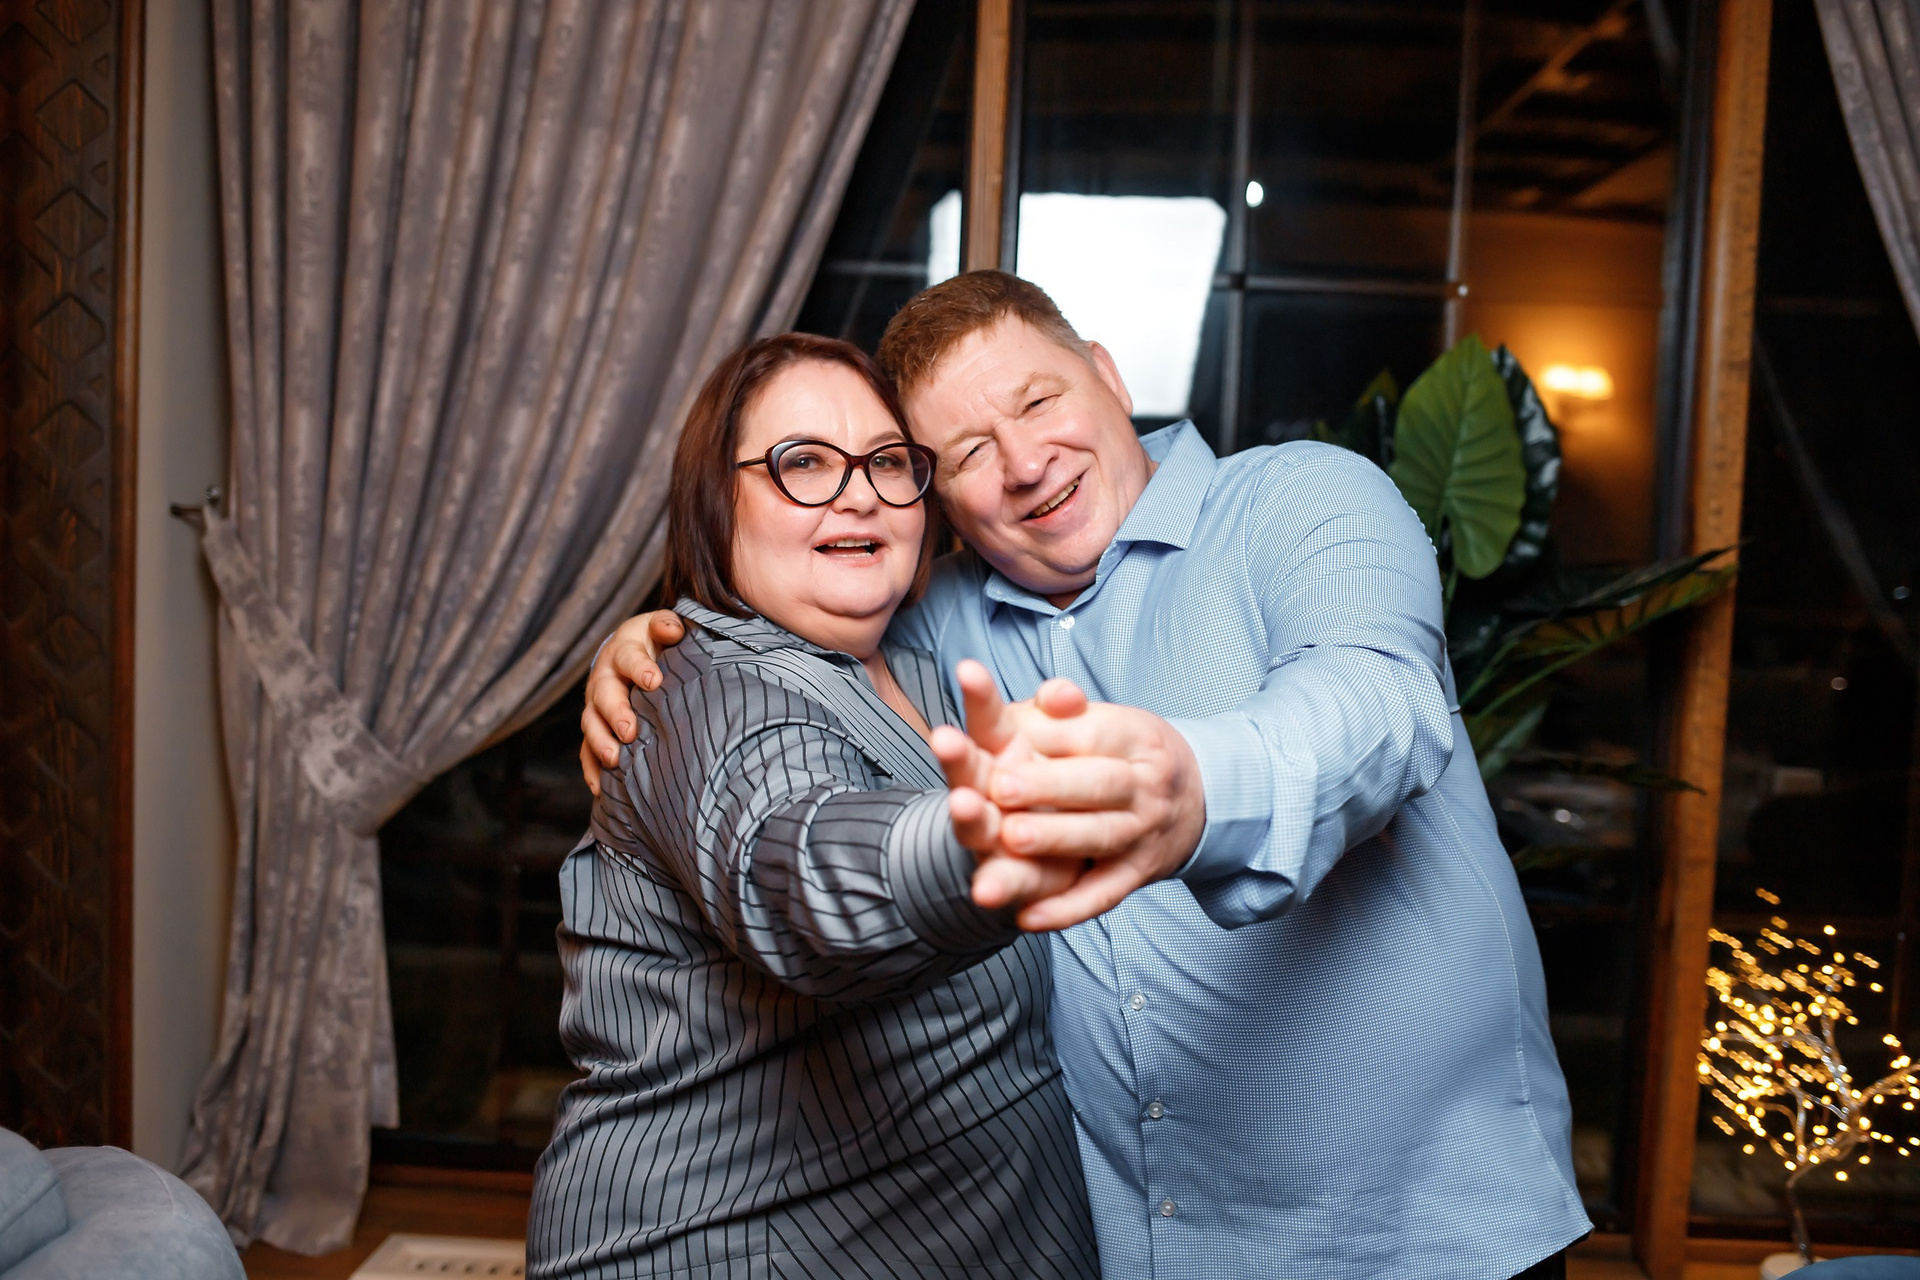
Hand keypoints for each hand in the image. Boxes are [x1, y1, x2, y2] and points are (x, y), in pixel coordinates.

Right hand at [579, 610, 685, 795]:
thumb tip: (673, 629)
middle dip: (615, 713)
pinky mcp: (595, 728)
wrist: (635, 656)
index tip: (654, 681)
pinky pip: (588, 750)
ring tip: (614, 759)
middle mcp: (604, 678)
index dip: (639, 667)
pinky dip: (592, 769)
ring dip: (600, 742)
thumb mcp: (663, 627)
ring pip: (591, 724)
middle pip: (604, 694)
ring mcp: (596, 705)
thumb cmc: (657, 644)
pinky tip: (600, 788)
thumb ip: (668, 625)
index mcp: (624, 650)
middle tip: (629, 730)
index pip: (629, 656)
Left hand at [935, 662, 1205, 930]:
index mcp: (1137, 738)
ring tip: (1011, 838)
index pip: (1095, 733)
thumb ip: (1066, 709)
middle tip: (1001, 786)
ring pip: (1100, 837)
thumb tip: (1051, 696)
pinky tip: (1026, 918)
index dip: (1052, 736)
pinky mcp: (1133, 876)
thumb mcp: (1110, 718)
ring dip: (1056, 839)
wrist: (1199, 800)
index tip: (1005, 733)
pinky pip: (1102, 896)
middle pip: (1100, 784)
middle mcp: (1146, 787)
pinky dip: (1065, 910)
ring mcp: (1143, 834)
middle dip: (1050, 785)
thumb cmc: (1130, 753)